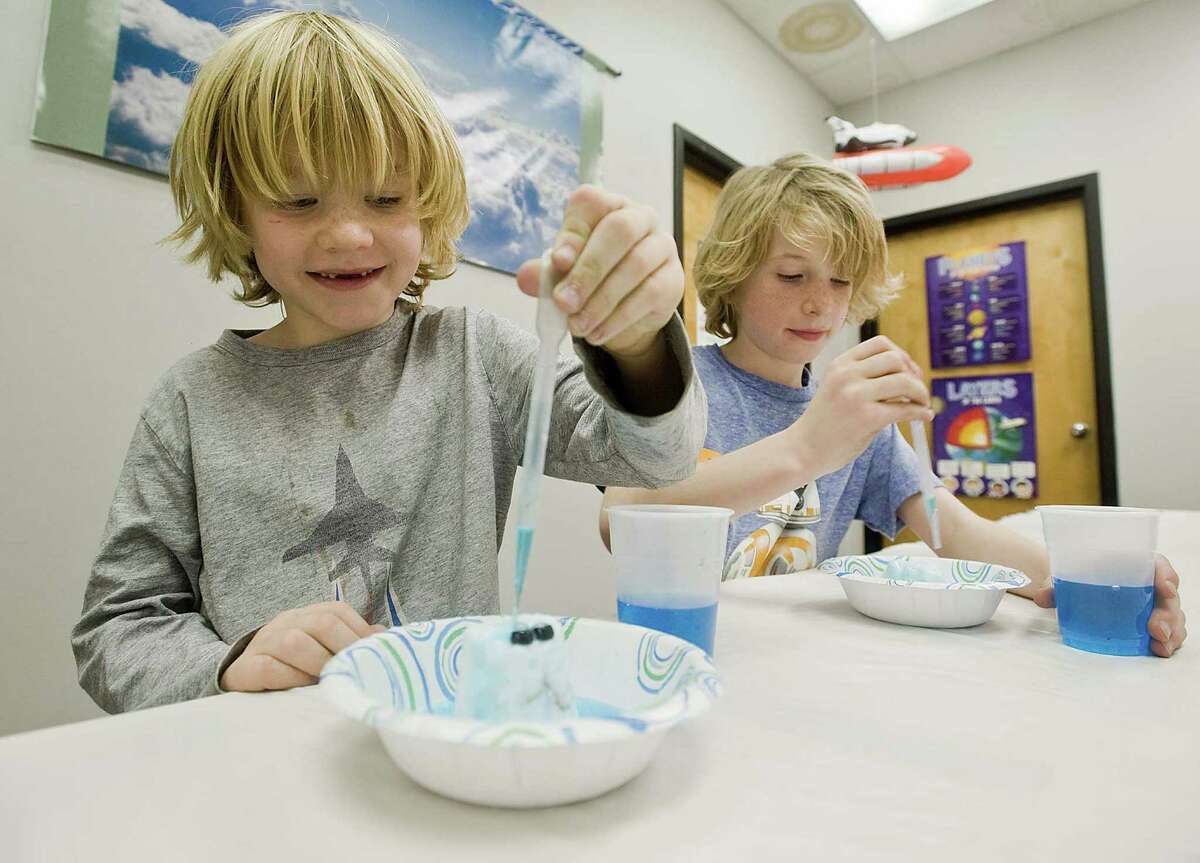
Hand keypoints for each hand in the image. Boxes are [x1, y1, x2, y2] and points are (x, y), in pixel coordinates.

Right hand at [220, 601, 384, 691]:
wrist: (241, 672)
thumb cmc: (292, 662)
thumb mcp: (322, 647)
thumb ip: (350, 641)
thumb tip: (384, 636)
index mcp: (307, 614)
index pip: (337, 611)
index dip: (359, 631)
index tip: (374, 654)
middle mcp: (286, 622)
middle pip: (321, 623)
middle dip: (344, 647)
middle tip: (356, 671)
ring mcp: (265, 642)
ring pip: (295, 643)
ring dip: (319, 663)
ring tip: (332, 680)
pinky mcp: (247, 666)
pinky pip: (270, 668)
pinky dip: (291, 679)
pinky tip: (302, 688)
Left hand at [516, 185, 682, 357]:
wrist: (625, 315)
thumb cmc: (591, 282)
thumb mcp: (563, 276)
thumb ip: (545, 274)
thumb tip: (525, 278)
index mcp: (607, 205)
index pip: (591, 203)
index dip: (573, 232)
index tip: (557, 262)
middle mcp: (639, 218)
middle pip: (619, 230)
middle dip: (588, 270)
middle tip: (563, 303)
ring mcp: (661, 246)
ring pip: (635, 265)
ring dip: (601, 300)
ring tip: (577, 326)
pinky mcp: (673, 278)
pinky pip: (649, 294)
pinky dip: (618, 318)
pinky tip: (597, 333)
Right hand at [789, 335, 932, 477]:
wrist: (803, 450)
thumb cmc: (825, 423)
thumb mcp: (837, 388)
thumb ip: (865, 378)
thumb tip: (911, 376)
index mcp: (840, 364)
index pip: (881, 343)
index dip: (901, 355)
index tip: (908, 372)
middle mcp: (847, 374)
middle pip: (896, 360)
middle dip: (914, 374)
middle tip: (917, 392)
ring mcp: (855, 395)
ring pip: (904, 381)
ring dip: (920, 393)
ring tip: (921, 405)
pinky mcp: (866, 417)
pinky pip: (905, 408)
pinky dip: (920, 412)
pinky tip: (922, 417)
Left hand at [1033, 554, 1186, 657]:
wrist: (1076, 591)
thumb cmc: (1078, 578)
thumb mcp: (1065, 579)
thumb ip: (1054, 586)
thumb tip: (1041, 597)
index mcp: (1133, 564)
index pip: (1157, 564)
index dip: (1165, 574)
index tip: (1165, 586)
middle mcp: (1149, 584)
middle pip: (1169, 595)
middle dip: (1168, 612)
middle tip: (1156, 629)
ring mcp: (1154, 605)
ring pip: (1173, 616)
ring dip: (1171, 631)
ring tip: (1160, 645)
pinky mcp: (1152, 623)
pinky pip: (1169, 632)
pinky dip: (1168, 642)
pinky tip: (1160, 650)